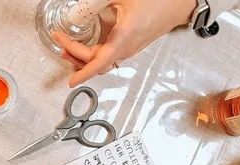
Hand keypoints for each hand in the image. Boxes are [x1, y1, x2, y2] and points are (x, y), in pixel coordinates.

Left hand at [55, 0, 197, 86]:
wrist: (179, 5)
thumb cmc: (157, 1)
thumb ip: (98, 2)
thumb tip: (80, 6)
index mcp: (123, 39)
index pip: (98, 63)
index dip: (83, 74)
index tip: (70, 82)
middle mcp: (126, 49)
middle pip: (96, 63)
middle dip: (75, 57)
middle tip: (59, 42)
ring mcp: (130, 48)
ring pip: (103, 61)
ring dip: (84, 57)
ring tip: (68, 47)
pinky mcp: (132, 44)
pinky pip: (110, 55)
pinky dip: (95, 53)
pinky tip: (88, 44)